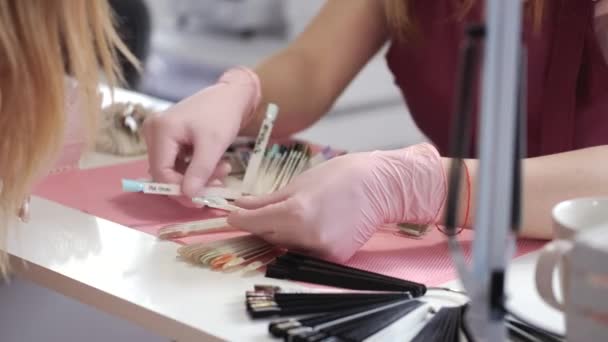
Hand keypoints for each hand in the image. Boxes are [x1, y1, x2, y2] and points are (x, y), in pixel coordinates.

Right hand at [143, 67, 260, 198]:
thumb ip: (199, 171)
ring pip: (174, 170)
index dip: (179, 190)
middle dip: (192, 183)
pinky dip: (197, 168)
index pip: (161, 172)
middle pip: (165, 172)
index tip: (202, 200)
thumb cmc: (222, 114)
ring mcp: (159, 135)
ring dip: (198, 176)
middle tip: (219, 184)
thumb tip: (188, 196)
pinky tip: (216, 165)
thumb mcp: (213, 145)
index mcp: (160, 130)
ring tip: (223, 170)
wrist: (230, 95)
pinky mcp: (168, 139)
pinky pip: (178, 163)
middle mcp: (152, 132)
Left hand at [227, 143, 446, 261]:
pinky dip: (302, 241)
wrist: (380, 186)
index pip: (253, 223)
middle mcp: (306, 237)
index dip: (239, 219)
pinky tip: (313, 224)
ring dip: (281, 234)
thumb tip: (239, 207)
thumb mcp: (299, 183)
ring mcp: (321, 250)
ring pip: (286, 247)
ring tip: (295, 214)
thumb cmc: (341, 176)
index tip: (232, 215)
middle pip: (268, 237)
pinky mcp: (334, 258)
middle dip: (261, 225)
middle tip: (261, 212)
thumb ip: (266, 200)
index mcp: (295, 213)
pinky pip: (306, 252)